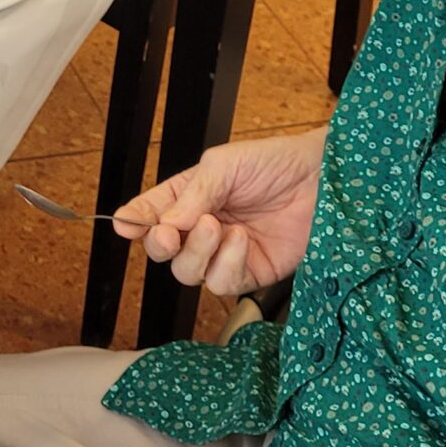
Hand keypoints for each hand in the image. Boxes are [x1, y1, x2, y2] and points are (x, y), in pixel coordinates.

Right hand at [112, 131, 325, 297]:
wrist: (321, 181)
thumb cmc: (273, 162)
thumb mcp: (224, 165)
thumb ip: (192, 195)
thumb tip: (163, 223)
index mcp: (188, 197)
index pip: (150, 213)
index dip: (133, 222)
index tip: (124, 226)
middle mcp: (201, 228)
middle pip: (163, 253)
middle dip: (160, 245)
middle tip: (170, 232)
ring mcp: (225, 254)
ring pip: (188, 273)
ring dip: (197, 252)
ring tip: (218, 227)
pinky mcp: (251, 274)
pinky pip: (223, 284)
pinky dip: (227, 264)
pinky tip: (241, 240)